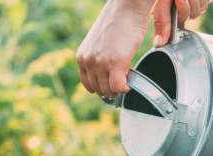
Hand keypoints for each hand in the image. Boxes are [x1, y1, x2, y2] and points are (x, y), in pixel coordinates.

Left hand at [76, 0, 209, 98]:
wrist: (127, 7)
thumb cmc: (118, 21)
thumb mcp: (100, 43)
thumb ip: (98, 59)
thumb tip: (106, 75)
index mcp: (82, 56)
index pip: (88, 84)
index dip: (101, 87)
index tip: (111, 85)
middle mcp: (87, 61)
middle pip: (98, 90)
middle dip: (111, 89)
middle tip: (122, 83)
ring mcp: (100, 63)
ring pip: (108, 91)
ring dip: (118, 89)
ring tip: (126, 80)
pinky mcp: (114, 64)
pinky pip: (118, 88)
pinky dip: (125, 89)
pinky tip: (130, 83)